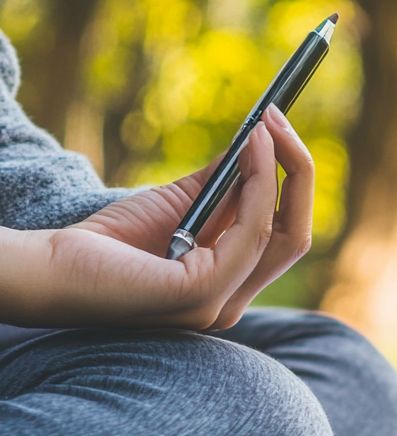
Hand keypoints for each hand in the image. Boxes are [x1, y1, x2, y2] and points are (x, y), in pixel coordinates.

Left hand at [22, 105, 314, 330]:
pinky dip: (260, 186)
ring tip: (266, 126)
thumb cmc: (105, 245)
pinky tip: (249, 150)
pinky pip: (252, 232)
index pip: (282, 239)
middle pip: (295, 238)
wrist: (51, 271)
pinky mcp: (204, 295)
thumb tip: (255, 147)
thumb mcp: (174, 204)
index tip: (275, 134)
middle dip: (298, 175)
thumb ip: (218, 187)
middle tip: (279, 122)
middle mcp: (232, 303)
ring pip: (283, 234)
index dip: (289, 185)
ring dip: (281, 170)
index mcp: (227, 287)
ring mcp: (221, 304)